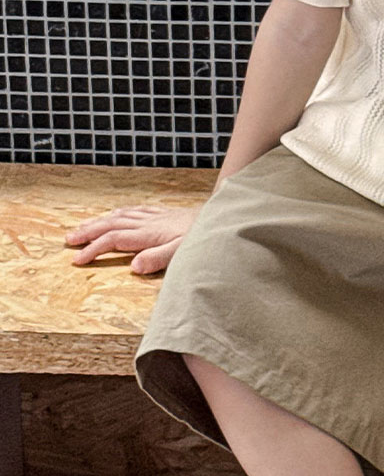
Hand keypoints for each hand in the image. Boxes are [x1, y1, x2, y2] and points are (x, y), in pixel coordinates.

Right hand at [63, 204, 200, 274]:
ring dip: (100, 220)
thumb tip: (134, 266)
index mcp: (151, 234)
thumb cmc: (205, 237)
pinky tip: (116, 212)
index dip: (94, 249)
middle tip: (68, 240)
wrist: (224, 216)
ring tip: (82, 226)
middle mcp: (150, 222)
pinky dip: (120, 211)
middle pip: (112, 224)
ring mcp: (157, 216)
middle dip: (89, 232)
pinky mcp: (165, 213)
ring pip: (121, 215)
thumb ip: (159, 258)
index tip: (77, 260)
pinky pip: (136, 209)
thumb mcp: (184, 252)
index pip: (114, 240)